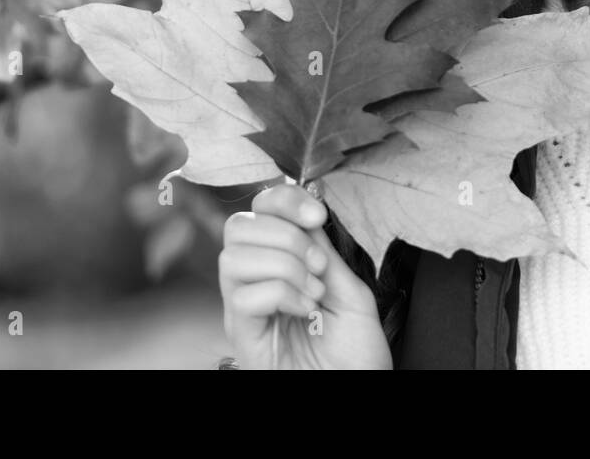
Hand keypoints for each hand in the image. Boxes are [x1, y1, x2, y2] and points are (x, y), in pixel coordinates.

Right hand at [219, 182, 391, 368]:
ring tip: (313, 290)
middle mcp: (255, 282)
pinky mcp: (242, 336)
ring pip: (233, 257)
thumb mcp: (350, 289)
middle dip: (285, 234)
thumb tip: (306, 212)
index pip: (260, 210)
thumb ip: (325, 251)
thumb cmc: (356, 351)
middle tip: (319, 265)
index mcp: (280, 262)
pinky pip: (244, 296)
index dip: (284, 200)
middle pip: (238, 226)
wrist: (356, 390)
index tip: (317, 216)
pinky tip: (306, 311)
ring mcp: (245, 309)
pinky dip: (282, 294)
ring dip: (283, 265)